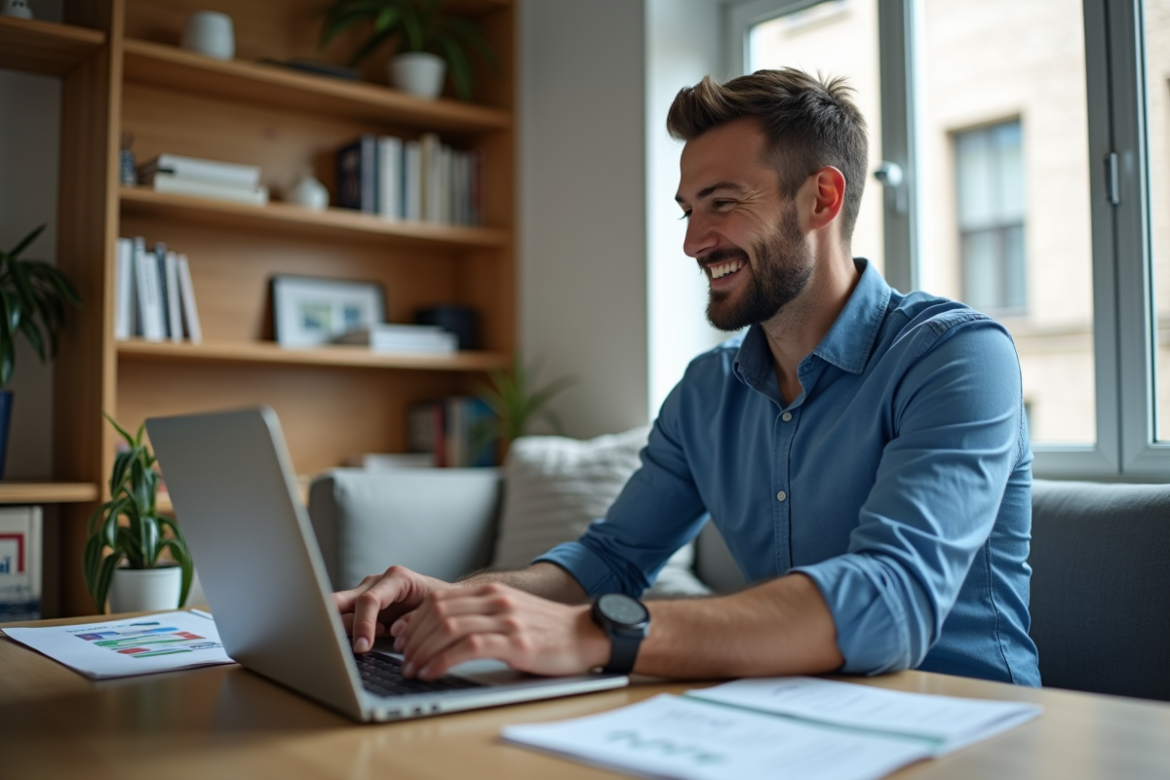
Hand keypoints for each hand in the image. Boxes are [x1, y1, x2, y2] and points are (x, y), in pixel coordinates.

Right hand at [333, 565, 450, 652]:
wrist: (443, 599)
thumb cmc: (439, 604)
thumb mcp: (431, 612)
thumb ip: (411, 621)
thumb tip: (394, 631)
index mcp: (396, 578)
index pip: (369, 600)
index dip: (363, 624)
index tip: (362, 647)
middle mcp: (375, 582)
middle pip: (339, 600)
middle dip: (331, 622)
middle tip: (335, 644)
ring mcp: (364, 592)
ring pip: (336, 612)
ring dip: (343, 631)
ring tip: (365, 643)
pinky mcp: (359, 606)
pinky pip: (343, 621)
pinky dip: (348, 634)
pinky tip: (366, 640)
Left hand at [390, 582, 609, 679]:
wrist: (588, 634)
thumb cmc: (549, 630)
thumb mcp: (511, 612)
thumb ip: (481, 615)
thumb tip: (443, 629)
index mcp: (491, 592)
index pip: (439, 599)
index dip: (414, 621)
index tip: (403, 641)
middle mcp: (496, 600)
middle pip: (438, 612)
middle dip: (414, 638)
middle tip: (404, 660)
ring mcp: (506, 620)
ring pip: (448, 627)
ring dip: (423, 651)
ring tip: (414, 670)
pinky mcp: (516, 642)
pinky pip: (468, 647)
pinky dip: (443, 660)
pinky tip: (433, 672)